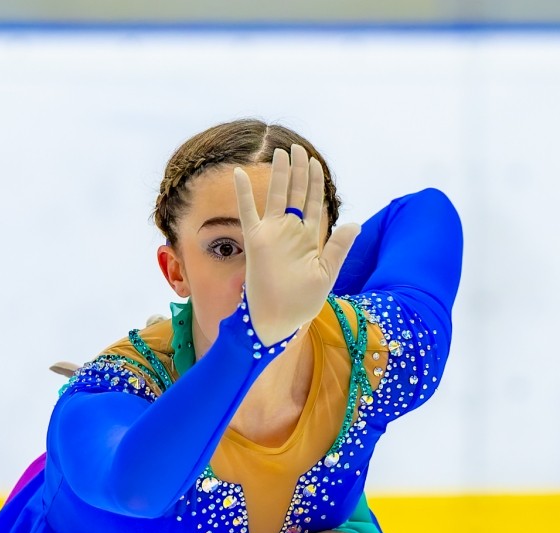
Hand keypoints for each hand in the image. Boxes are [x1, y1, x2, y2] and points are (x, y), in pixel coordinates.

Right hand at [233, 145, 360, 344]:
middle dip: (298, 170)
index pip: (312, 202)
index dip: (314, 181)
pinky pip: (247, 212)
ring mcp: (272, 234)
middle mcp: (290, 231)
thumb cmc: (301, 303)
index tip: (315, 162)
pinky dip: (242, 193)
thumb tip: (356, 223)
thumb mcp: (326, 273)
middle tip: (297, 148)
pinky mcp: (255, 241)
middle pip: (295, 192)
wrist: (278, 321)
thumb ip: (339, 247)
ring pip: (275, 195)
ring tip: (280, 152)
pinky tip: (239, 173)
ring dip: (278, 174)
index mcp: (308, 238)